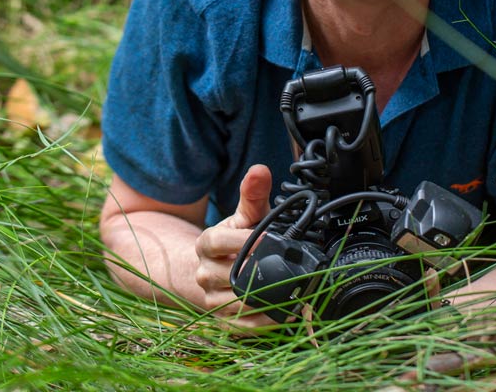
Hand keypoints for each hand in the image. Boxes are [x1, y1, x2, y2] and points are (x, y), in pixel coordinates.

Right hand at [193, 163, 273, 328]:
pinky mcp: (223, 320)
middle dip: (257, 271)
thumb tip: (260, 170)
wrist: (217, 269)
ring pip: (235, 302)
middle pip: (227, 274)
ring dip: (264, 297)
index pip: (215, 242)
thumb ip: (253, 194)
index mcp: (205, 244)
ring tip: (292, 290)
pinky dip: (265, 321)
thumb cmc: (236, 239)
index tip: (267, 238)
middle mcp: (203, 273)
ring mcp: (211, 298)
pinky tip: (286, 312)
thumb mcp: (246, 215)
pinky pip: (243, 325)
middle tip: (287, 268)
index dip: (240, 241)